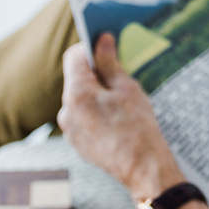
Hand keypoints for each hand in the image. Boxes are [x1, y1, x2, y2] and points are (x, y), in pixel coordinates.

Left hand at [58, 33, 184, 201]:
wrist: (142, 167)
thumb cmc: (138, 126)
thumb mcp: (127, 88)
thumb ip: (110, 62)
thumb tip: (102, 40)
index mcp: (77, 94)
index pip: (74, 56)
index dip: (90, 47)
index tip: (108, 44)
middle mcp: (66, 111)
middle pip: (77, 77)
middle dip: (96, 71)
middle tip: (123, 73)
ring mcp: (69, 129)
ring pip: (80, 98)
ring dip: (97, 91)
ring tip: (123, 100)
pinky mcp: (77, 142)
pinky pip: (83, 116)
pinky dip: (96, 109)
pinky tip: (118, 117)